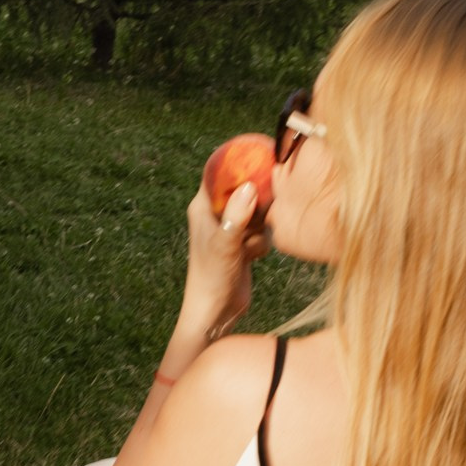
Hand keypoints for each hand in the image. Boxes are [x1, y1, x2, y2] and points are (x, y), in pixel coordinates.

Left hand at [179, 170, 269, 343]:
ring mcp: (231, 228)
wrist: (215, 312)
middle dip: (258, 200)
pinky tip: (252, 258)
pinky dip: (262, 243)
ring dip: (260, 227)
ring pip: (258, 211)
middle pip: (245, 189)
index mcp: (202, 205)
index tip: (263, 152)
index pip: (219, 171)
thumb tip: (250, 187)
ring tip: (248, 245)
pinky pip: (262, 231)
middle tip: (260, 214)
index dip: (239, 160)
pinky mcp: (243, 243)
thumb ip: (237, 216)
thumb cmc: (211, 278)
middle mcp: (216, 213)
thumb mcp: (225, 244)